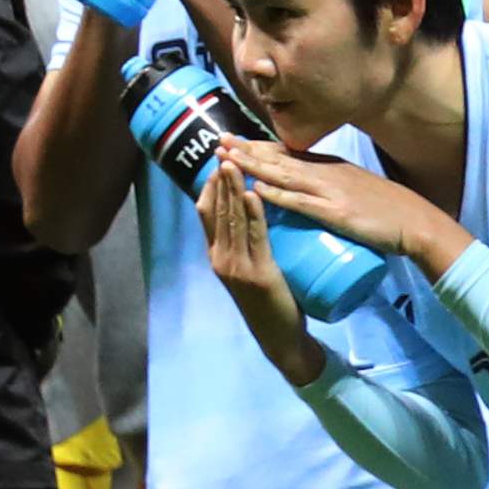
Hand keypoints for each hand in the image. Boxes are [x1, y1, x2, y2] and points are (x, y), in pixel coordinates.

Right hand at [197, 159, 318, 371]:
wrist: (281, 338)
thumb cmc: (272, 301)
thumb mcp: (253, 268)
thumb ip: (249, 245)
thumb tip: (254, 215)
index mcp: (217, 255)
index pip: (207, 214)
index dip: (211, 186)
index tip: (217, 159)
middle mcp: (221, 258)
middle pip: (216, 211)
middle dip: (221, 180)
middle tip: (225, 150)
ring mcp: (237, 266)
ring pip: (233, 220)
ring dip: (235, 189)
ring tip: (237, 163)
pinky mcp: (258, 273)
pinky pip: (255, 238)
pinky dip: (254, 214)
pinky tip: (254, 194)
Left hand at [220, 136, 466, 277]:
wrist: (417, 223)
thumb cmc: (390, 210)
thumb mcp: (359, 188)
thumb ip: (334, 186)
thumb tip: (312, 188)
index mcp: (331, 168)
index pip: (288, 154)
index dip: (259, 147)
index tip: (236, 142)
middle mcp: (327, 174)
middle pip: (279, 159)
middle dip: (247, 151)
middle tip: (219, 141)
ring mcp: (330, 192)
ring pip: (283, 176)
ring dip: (252, 166)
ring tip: (227, 159)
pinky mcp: (336, 213)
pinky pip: (301, 202)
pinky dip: (277, 195)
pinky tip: (257, 190)